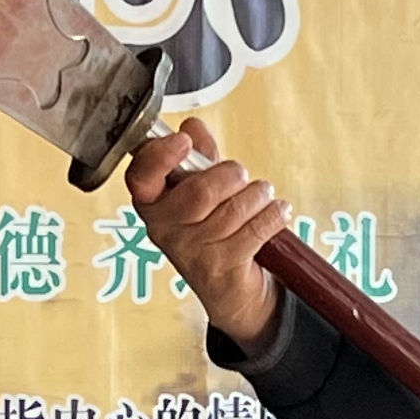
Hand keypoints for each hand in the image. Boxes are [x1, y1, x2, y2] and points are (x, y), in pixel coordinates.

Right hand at [126, 115, 287, 345]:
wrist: (233, 291)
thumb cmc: (217, 232)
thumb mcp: (205, 188)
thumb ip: (199, 156)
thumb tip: (193, 127)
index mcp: (153, 203)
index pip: (142, 177)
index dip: (160, 156)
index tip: (183, 141)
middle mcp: (164, 229)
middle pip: (200, 191)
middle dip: (231, 176)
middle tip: (241, 177)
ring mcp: (191, 253)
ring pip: (234, 208)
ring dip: (258, 196)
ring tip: (262, 198)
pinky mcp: (222, 270)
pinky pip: (256, 229)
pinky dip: (274, 215)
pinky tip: (277, 212)